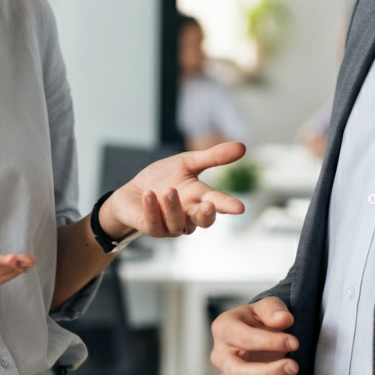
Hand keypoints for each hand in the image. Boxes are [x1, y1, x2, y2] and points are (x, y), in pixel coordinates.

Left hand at [100, 141, 246, 237]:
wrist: (132, 192)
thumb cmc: (163, 178)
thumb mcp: (187, 163)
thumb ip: (213, 157)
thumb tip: (243, 147)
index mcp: (199, 198)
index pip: (217, 203)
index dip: (228, 206)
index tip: (240, 208)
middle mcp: (187, 215)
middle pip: (203, 221)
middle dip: (206, 215)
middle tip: (208, 205)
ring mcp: (169, 224)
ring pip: (177, 223)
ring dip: (173, 207)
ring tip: (168, 190)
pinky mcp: (150, 227)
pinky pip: (153, 224)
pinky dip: (152, 209)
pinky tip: (148, 195)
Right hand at [210, 296, 298, 374]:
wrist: (260, 334)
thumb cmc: (260, 320)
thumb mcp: (268, 306)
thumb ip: (274, 309)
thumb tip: (283, 319)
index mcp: (223, 329)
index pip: (245, 340)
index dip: (272, 342)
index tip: (294, 343)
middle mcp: (221, 357)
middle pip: (240, 374)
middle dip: (271, 373)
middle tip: (294, 366)